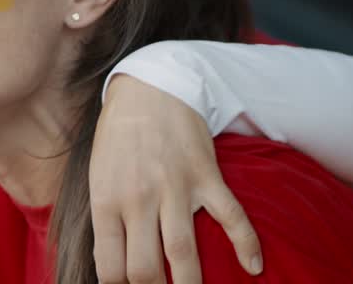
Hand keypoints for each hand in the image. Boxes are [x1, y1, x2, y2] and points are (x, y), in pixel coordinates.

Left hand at [90, 75, 261, 283]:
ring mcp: (174, 188)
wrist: (150, 86)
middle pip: (145, 270)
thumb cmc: (119, 137)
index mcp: (107, 201)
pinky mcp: (206, 175)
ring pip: (183, 253)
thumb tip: (110, 266)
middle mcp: (139, 199)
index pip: (110, 268)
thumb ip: (105, 220)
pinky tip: (254, 267)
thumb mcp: (98, 177)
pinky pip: (231, 216)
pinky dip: (246, 244)